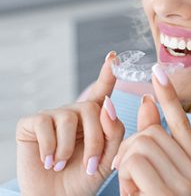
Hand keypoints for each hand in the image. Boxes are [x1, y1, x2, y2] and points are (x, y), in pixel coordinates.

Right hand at [16, 51, 124, 195]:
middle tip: (91, 166)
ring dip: (70, 148)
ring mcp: (53, 116)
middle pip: (92, 109)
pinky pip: (45, 124)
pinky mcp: (33, 122)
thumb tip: (108, 104)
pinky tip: (49, 160)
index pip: (102, 92)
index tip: (113, 56)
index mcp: (94, 120)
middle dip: (95, 140)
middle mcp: (74, 113)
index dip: (107, 74)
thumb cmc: (84, 177)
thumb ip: (114, 132)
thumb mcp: (108, 157)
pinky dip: (50, 147)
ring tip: (64, 165)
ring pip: (69, 117)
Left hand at [113, 64, 190, 195]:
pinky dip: (125, 176)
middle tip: (132, 175)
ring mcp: (189, 185)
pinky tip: (134, 193)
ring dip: (126, 164)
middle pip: (153, 132)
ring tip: (134, 187)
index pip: (182, 123)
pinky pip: (135, 160)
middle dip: (131, 148)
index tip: (158, 71)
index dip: (169, 96)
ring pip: (141, 143)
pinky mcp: (170, 194)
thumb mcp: (149, 169)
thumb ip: (150, 136)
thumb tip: (146, 101)